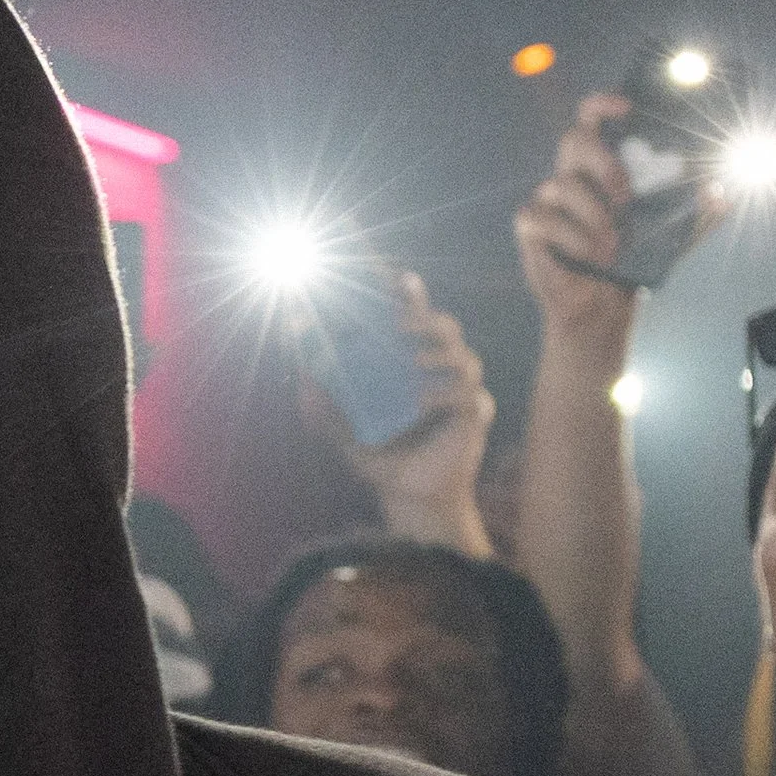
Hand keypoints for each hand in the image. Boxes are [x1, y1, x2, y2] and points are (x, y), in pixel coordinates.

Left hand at [299, 271, 494, 551]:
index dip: (407, 294)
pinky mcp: (473, 415)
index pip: (412, 317)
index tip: (394, 277)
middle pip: (444, 326)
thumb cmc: (380, 457)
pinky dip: (446, 392)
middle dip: (424, 317)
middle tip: (397, 324)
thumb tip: (302, 378)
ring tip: (412, 361)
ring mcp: (458, 390)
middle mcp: (437, 369)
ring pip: (462, 354)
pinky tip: (423, 399)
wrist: (408, 498)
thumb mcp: (342, 433)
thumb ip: (322, 408)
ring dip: (437, 352)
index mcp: (408, 362)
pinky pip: (469, 393)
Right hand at [515, 97, 724, 357]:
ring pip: (563, 185)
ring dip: (593, 216)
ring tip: (613, 248)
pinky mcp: (531, 225)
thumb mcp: (677, 235)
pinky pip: (544, 218)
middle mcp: (572, 174)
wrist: (603, 306)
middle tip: (626, 199)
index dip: (602, 105)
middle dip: (604, 164)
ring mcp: (547, 197)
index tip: (626, 108)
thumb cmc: (636, 261)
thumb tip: (723, 191)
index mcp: (601, 166)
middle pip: (574, 140)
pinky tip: (589, 256)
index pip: (591, 119)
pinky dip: (571, 236)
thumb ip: (701, 212)